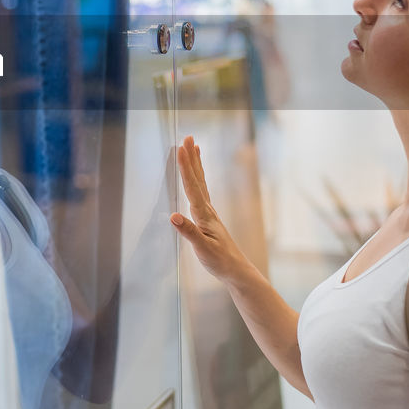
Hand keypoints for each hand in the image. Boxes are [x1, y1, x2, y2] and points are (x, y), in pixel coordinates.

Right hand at [170, 136, 250, 285]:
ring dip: (196, 165)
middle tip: (188, 138)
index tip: (180, 148)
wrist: (235, 270)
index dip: (185, 167)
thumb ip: (188, 232)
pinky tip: (195, 179)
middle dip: (192, 158)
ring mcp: (209, 213)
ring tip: (194, 148)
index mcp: (204, 214)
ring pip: (200, 183)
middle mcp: (207, 209)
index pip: (192, 186)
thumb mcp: (202, 248)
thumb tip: (173, 216)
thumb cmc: (219, 260)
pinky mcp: (208, 218)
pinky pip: (200, 192)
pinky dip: (197, 180)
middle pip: (197, 178)